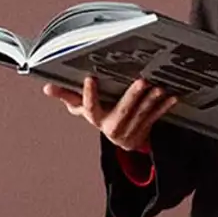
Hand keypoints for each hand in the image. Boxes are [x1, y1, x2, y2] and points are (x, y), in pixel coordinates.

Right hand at [42, 75, 176, 151]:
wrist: (121, 138)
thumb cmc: (100, 115)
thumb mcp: (83, 108)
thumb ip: (67, 96)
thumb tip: (46, 87)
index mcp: (96, 119)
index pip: (89, 108)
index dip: (89, 94)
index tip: (90, 78)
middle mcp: (111, 127)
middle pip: (122, 112)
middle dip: (132, 97)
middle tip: (141, 81)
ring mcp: (129, 132)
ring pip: (141, 115)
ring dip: (151, 101)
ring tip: (158, 87)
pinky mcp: (144, 131)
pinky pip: (155, 118)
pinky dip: (164, 107)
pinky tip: (172, 97)